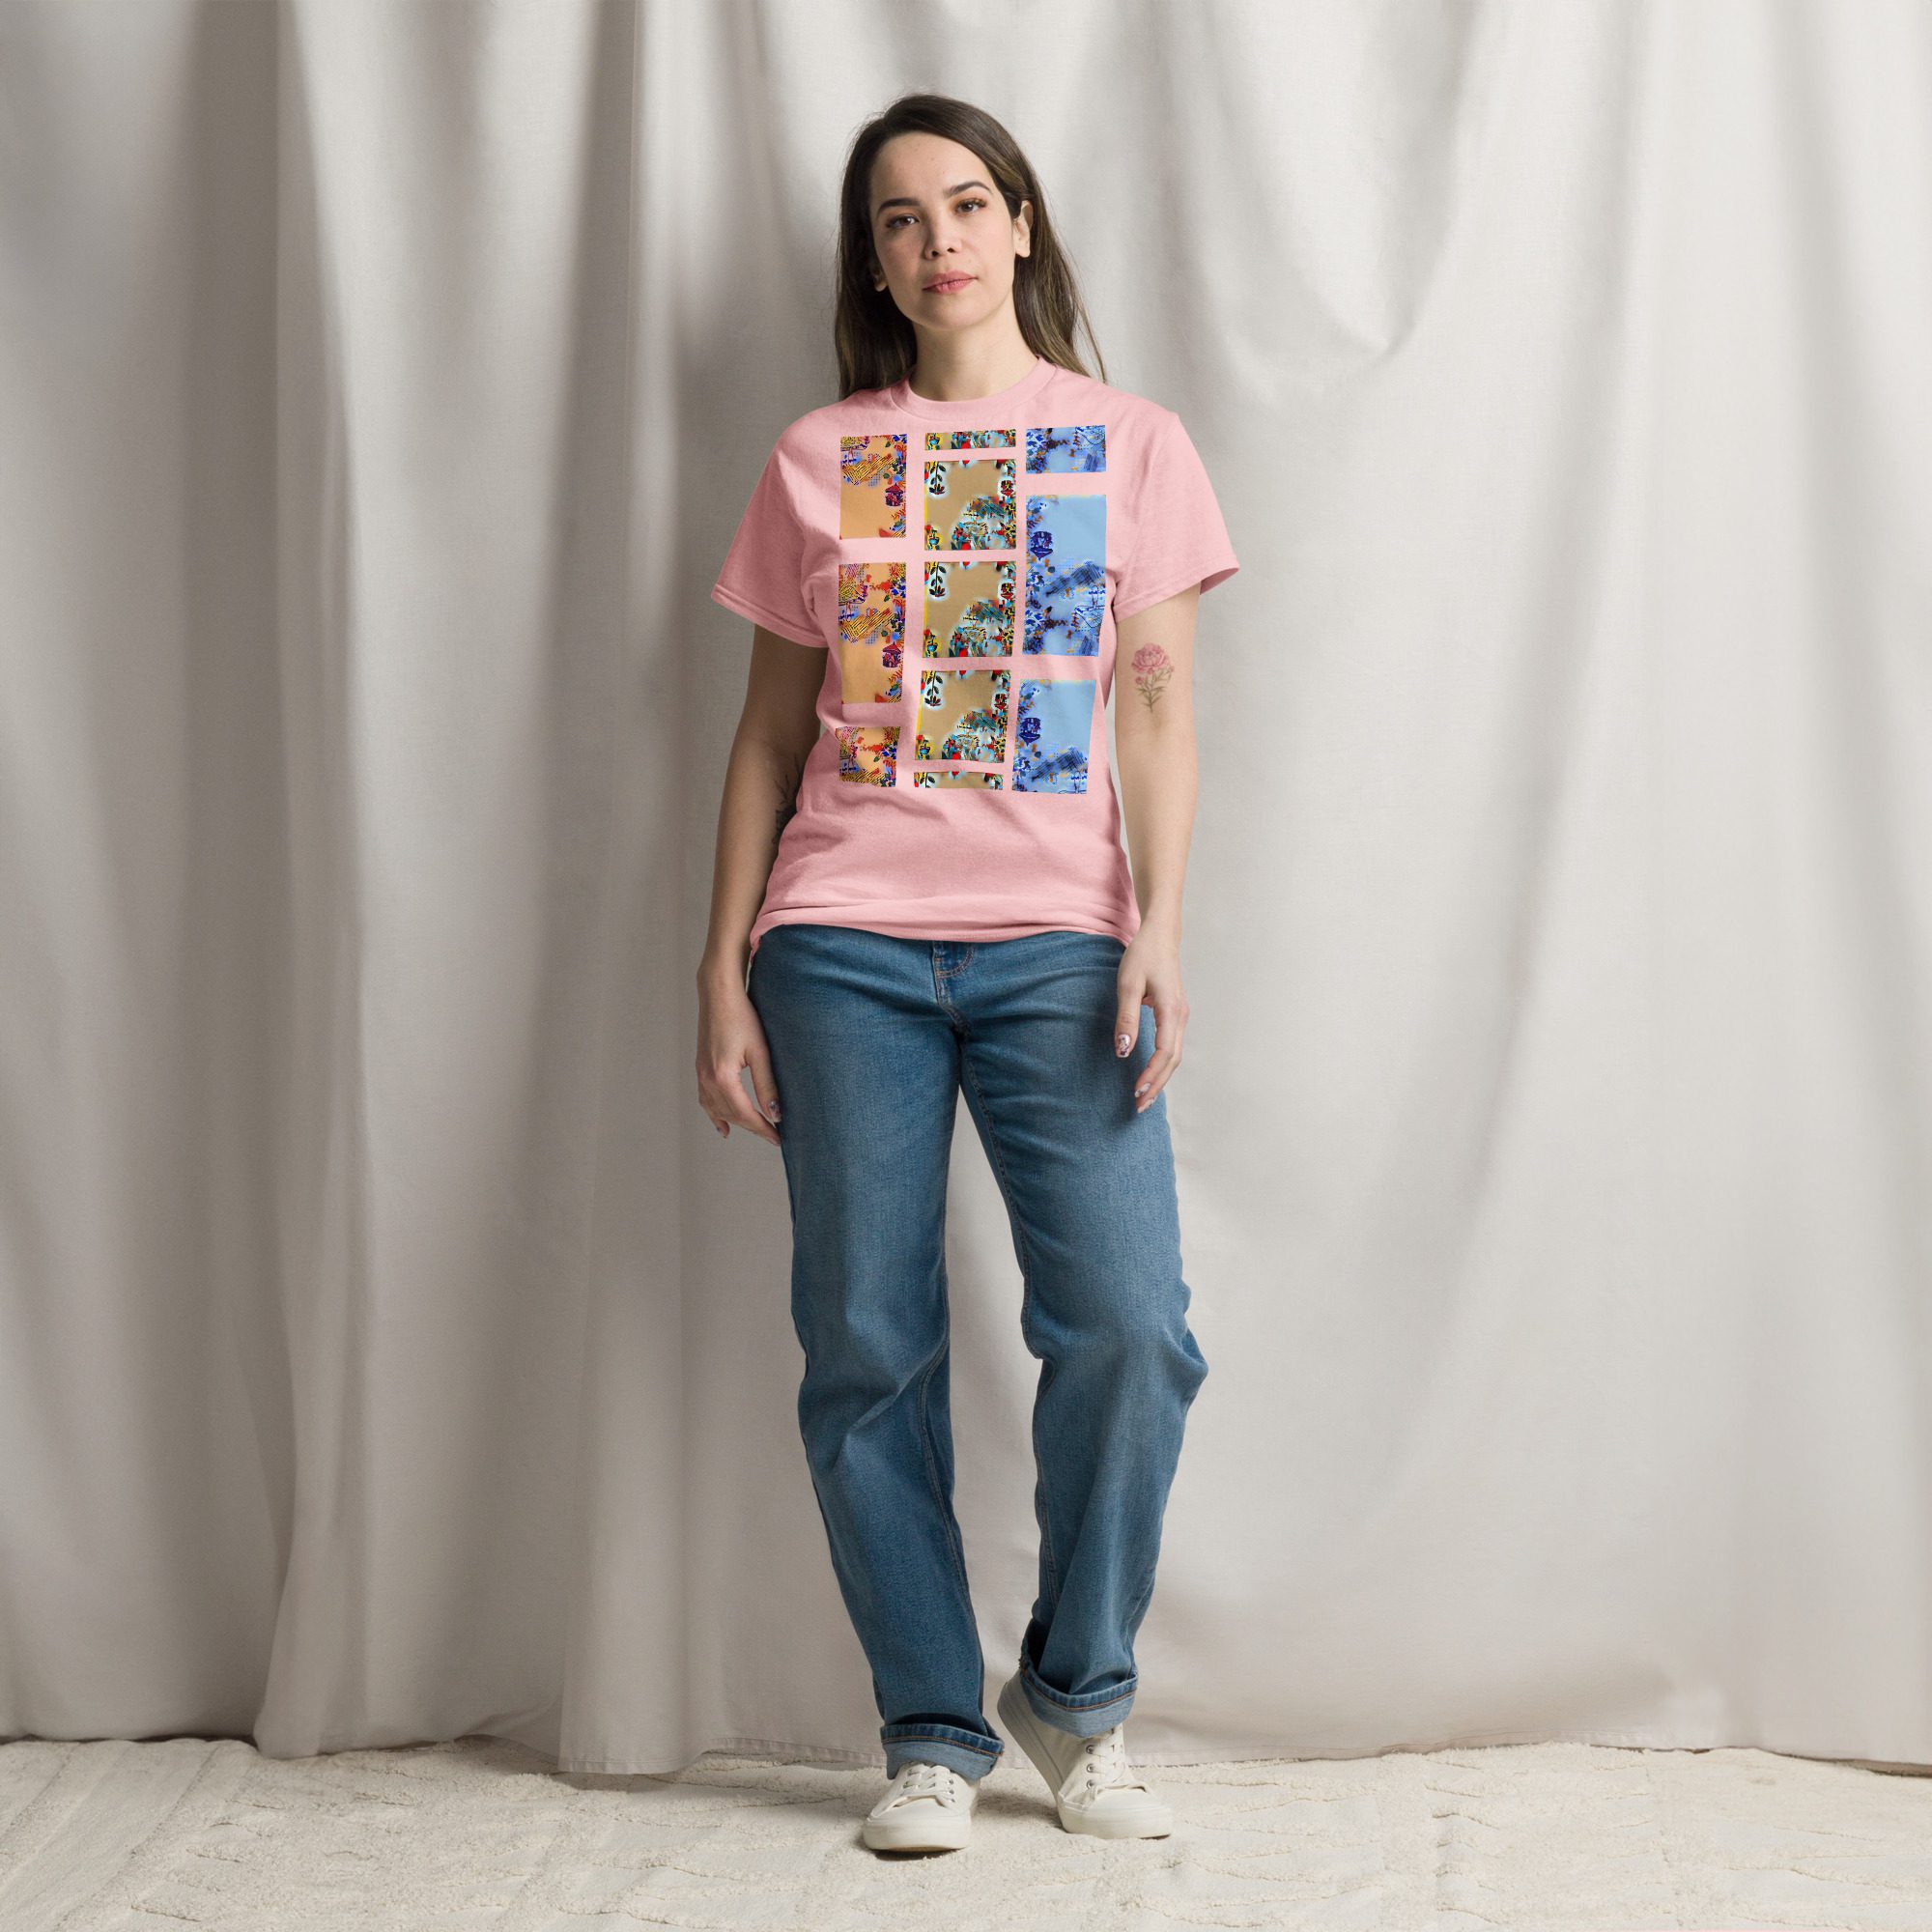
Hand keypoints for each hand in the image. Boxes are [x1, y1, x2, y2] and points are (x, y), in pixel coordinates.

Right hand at [696, 979, 782, 1144]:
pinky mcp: (701, 1068)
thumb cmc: (742, 1017)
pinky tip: (723, 1125)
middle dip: (753, 1127)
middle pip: (731, 1115)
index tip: (778, 1138)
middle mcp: (708, 1079)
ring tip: (754, 1131)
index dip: (763, 1128)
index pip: (746, 1114)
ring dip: (736, 1122)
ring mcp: (701, 1074)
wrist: (718, 995)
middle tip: (773, 1135)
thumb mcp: (760, 1052)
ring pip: (717, 1110)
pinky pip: (705, 1100)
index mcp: (723, 1077)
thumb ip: (766, 1085)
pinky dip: (715, 1115)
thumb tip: (775, 1113)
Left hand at [1115, 923, 1187, 1113]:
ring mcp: (1181, 1016)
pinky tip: (1151, 1074)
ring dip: (1161, 1077)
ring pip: (1174, 1055)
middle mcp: (1181, 1016)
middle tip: (1139, 1106)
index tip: (1136, 1091)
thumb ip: (1126, 1018)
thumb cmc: (1142, 957)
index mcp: (1171, 1011)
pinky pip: (1172, 1046)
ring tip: (1145, 1097)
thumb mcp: (1127, 985)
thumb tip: (1124, 1051)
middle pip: (1173, 1060)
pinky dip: (1163, 1064)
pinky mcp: (1175, 1014)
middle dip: (1157, 1084)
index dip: (1151, 1075)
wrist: (1159, 936)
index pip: (1165, 1053)